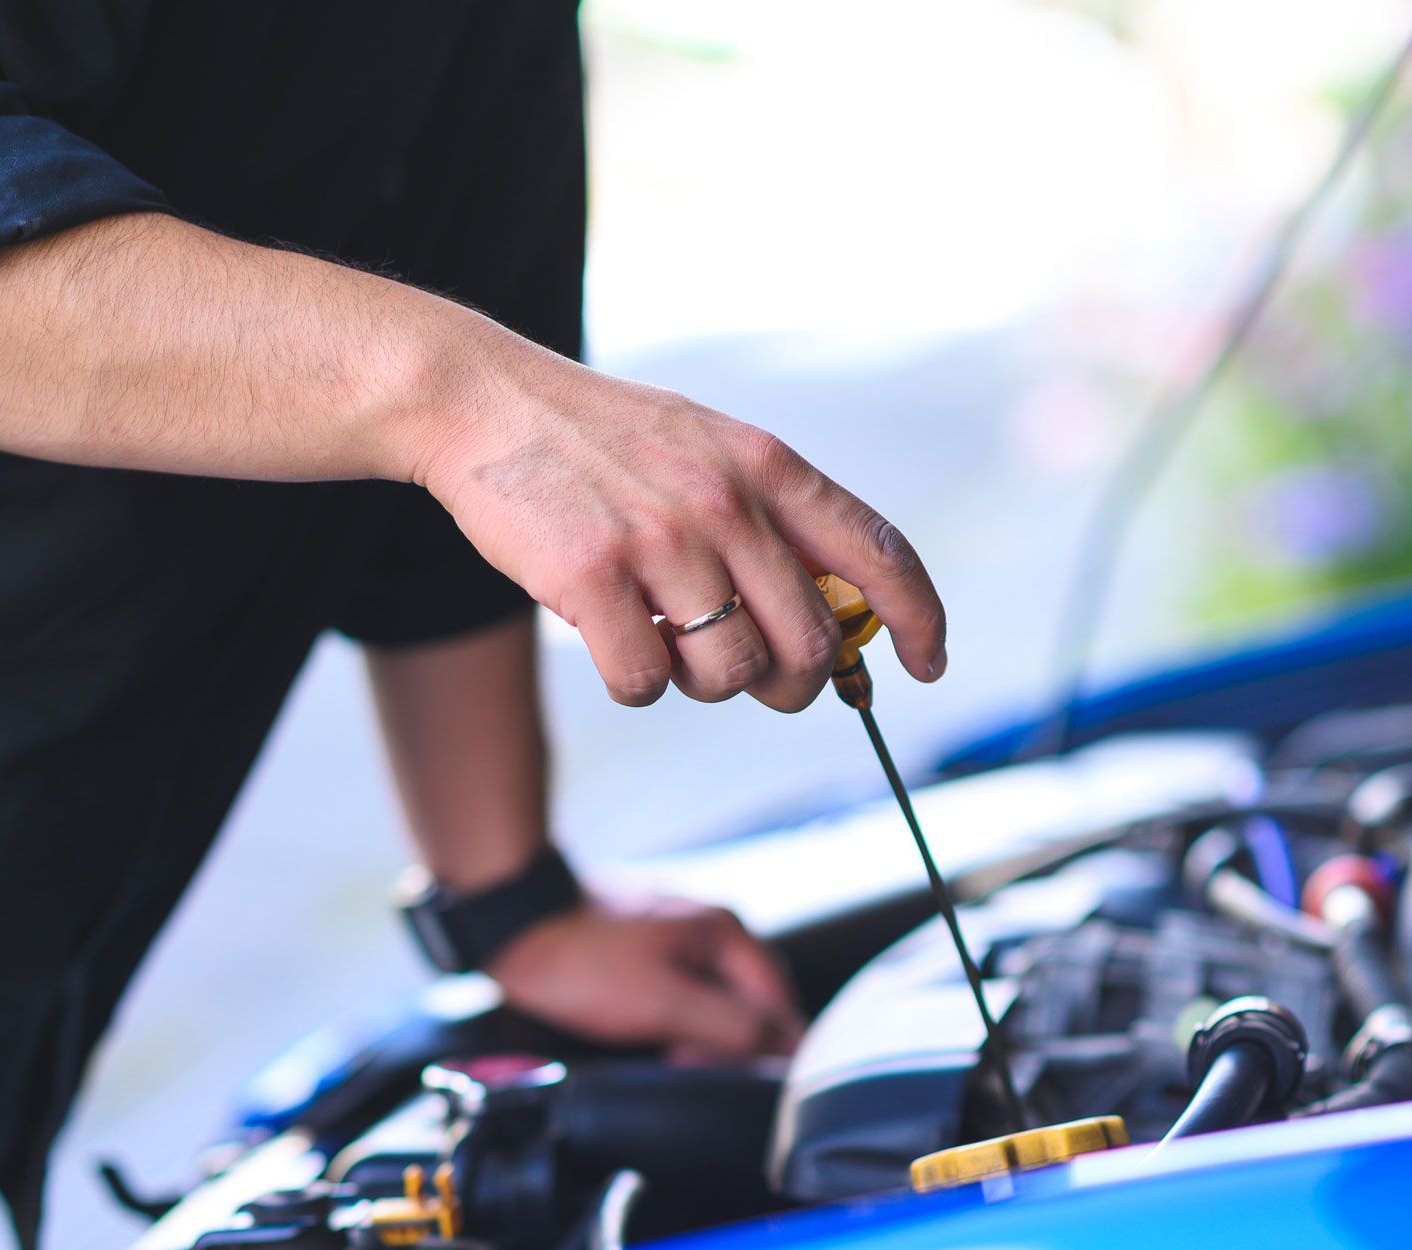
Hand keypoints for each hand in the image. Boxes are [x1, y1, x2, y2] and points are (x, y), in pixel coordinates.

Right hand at [413, 324, 947, 711]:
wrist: (485, 402)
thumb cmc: (604, 442)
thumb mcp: (710, 449)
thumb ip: (773, 519)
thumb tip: (831, 617)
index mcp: (768, 467)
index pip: (879, 554)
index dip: (919, 620)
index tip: (926, 664)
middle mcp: (727, 503)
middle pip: (811, 644)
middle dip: (793, 684)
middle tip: (756, 677)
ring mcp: (662, 541)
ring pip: (731, 674)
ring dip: (703, 682)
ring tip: (665, 639)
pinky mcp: (593, 578)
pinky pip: (646, 685)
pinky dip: (635, 683)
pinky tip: (611, 638)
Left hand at [488, 893, 806, 1060]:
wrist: (514, 926)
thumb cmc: (581, 963)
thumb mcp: (661, 1003)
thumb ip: (729, 1026)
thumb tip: (788, 1048)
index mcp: (726, 932)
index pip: (779, 1005)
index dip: (763, 1052)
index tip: (727, 1080)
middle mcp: (711, 927)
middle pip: (749, 1003)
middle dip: (729, 1046)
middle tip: (687, 1069)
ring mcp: (680, 933)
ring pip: (714, 1000)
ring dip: (700, 1036)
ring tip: (667, 1056)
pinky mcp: (650, 946)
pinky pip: (684, 992)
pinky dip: (677, 1020)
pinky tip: (654, 1037)